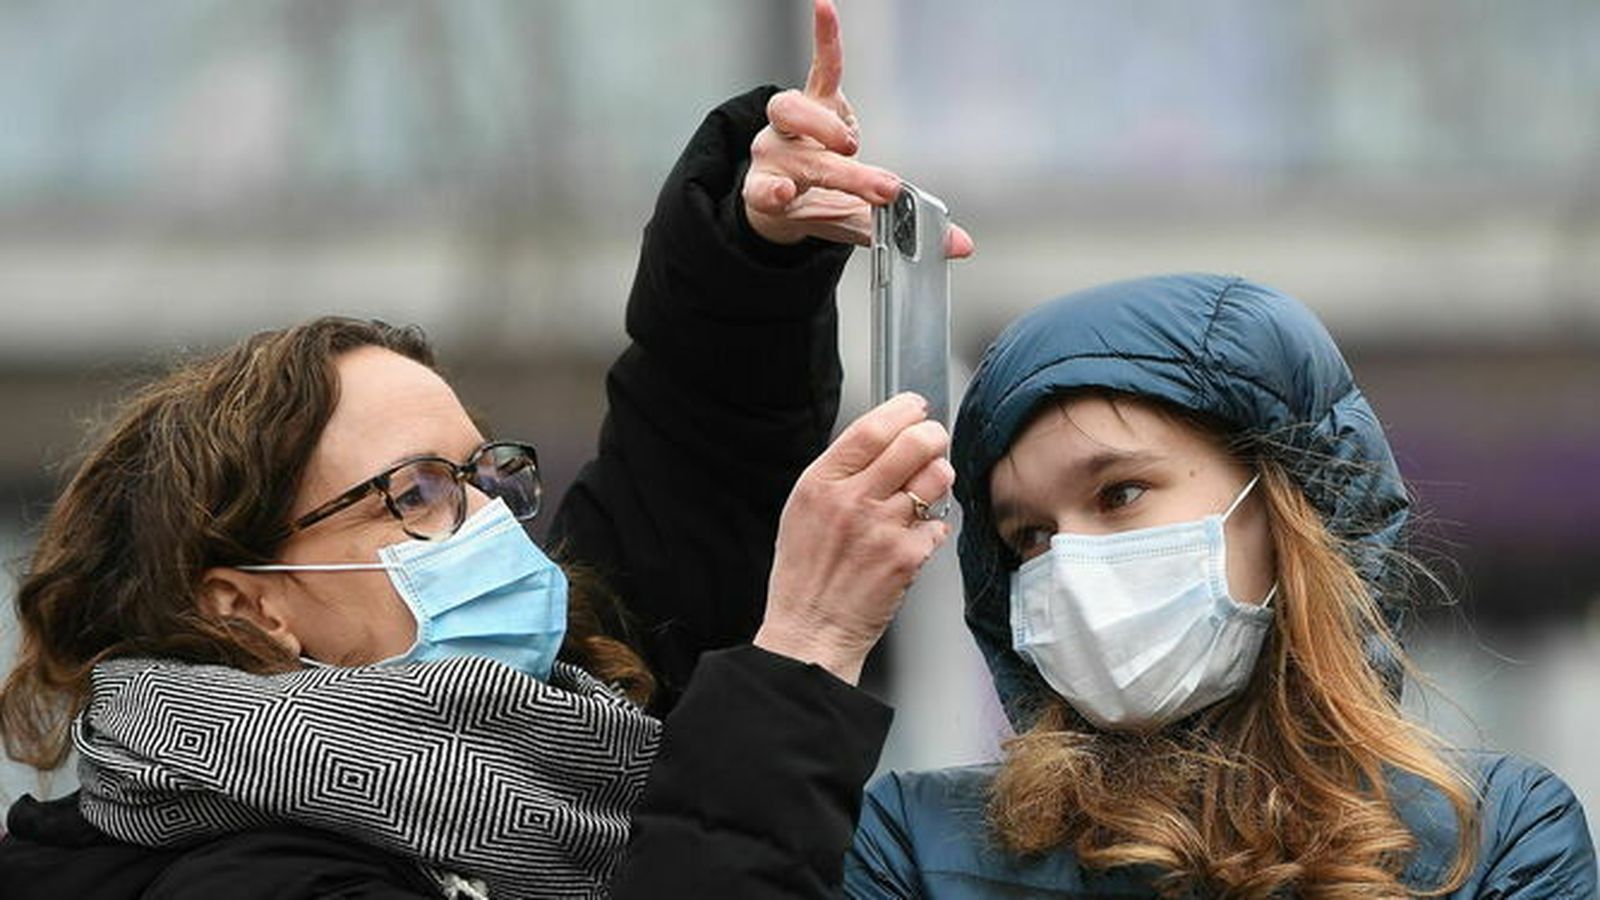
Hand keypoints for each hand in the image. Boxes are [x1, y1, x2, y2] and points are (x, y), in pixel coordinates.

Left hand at [743, 0, 974, 257]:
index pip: (772, 194)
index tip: (786, 194)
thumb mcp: (852, 227)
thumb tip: (964, 246)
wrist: (789, 188)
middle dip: (846, 176)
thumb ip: (899, 235)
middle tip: (886, 189)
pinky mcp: (814, 97)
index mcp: (770, 193)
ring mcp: (789, 125)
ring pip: (790, 110)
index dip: (774, 193)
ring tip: (851, 142)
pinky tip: (825, 7)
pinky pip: (821, 67)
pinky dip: (827, 39)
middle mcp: (772, 155)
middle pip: (804, 160)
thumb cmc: (817, 207)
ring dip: (821, 124)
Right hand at [755, 392, 955, 683]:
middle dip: (933, 435)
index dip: (902, 410)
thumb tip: (880, 442)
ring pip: (936, 478)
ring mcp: (882, 528)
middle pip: (913, 443)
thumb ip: (839, 475)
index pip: (871, 428)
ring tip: (926, 491)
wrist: (809, 631)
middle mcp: (852, 500)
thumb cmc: (805, 575)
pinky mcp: (905, 557)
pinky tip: (914, 538)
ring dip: (938, 478)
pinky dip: (933, 528)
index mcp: (821, 483)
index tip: (915, 407)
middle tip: (934, 440)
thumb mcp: (803, 510)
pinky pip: (939, 524)